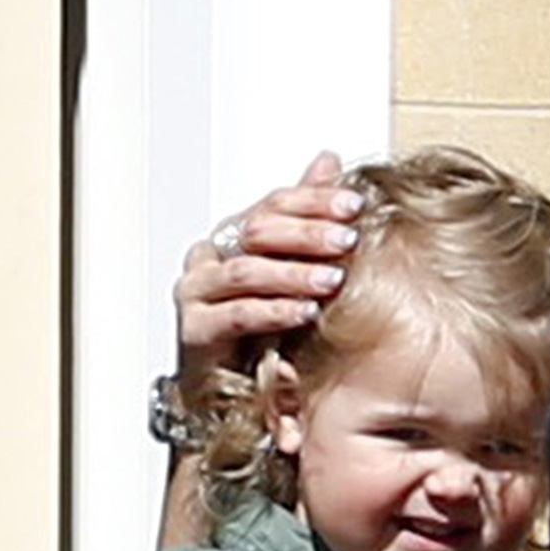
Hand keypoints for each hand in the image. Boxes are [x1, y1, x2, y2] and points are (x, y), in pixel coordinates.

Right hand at [174, 150, 362, 379]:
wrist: (230, 390)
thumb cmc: (260, 329)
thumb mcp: (292, 268)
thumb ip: (306, 217)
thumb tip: (328, 160)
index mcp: (232, 236)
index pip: (272, 204)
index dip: (313, 200)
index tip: (354, 205)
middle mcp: (210, 258)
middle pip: (257, 232)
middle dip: (307, 235)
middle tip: (347, 240)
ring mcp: (198, 292)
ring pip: (246, 272)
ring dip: (293, 274)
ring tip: (333, 280)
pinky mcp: (195, 331)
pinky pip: (238, 314)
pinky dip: (274, 311)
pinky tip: (305, 312)